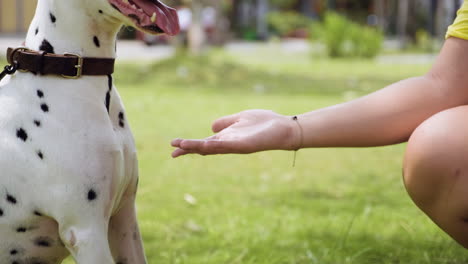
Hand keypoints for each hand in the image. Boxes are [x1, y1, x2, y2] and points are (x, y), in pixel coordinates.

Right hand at [171, 110, 299, 156]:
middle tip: (173, 151)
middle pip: (204, 148)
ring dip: (196, 147)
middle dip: (189, 149)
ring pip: (212, 148)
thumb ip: (226, 122)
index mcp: (226, 138)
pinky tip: (203, 144)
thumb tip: (211, 127)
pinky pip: (226, 146)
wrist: (284, 128)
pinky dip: (213, 146)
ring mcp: (235, 146)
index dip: (189, 145)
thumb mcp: (240, 118)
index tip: (173, 146)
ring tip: (181, 146)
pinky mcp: (244, 145)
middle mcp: (229, 144)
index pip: (203, 143)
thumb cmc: (264, 123)